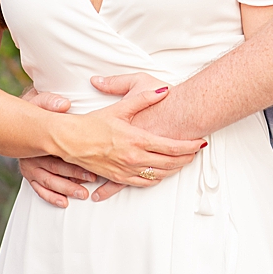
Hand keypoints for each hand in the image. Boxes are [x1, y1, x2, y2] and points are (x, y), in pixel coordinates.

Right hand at [15, 90, 92, 205]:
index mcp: (38, 138)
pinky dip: (51, 197)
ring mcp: (29, 166)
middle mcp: (31, 155)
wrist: (15, 119)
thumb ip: (50, 101)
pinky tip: (63, 203)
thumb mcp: (38, 101)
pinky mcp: (29, 174)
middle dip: (74, 176)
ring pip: (48, 181)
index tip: (92, 166)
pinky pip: (39, 189)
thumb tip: (64, 104)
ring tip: (82, 194)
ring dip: (66, 189)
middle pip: (54, 168)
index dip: (75, 160)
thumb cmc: (32, 109)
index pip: (58, 150)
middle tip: (92, 180)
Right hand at [52, 74, 203, 190]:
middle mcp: (135, 158)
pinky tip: (162, 172)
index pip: (172, 146)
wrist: (71, 140)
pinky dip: (158, 178)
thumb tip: (163, 91)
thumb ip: (143, 99)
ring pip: (161, 174)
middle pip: (171, 162)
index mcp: (137, 139)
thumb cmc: (93, 123)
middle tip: (196, 151)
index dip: (190, 145)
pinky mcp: (120, 178)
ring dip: (175, 168)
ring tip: (184, 161)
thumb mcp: (119, 108)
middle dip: (187, 157)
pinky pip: (145, 183)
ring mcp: (128, 170)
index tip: (201, 142)